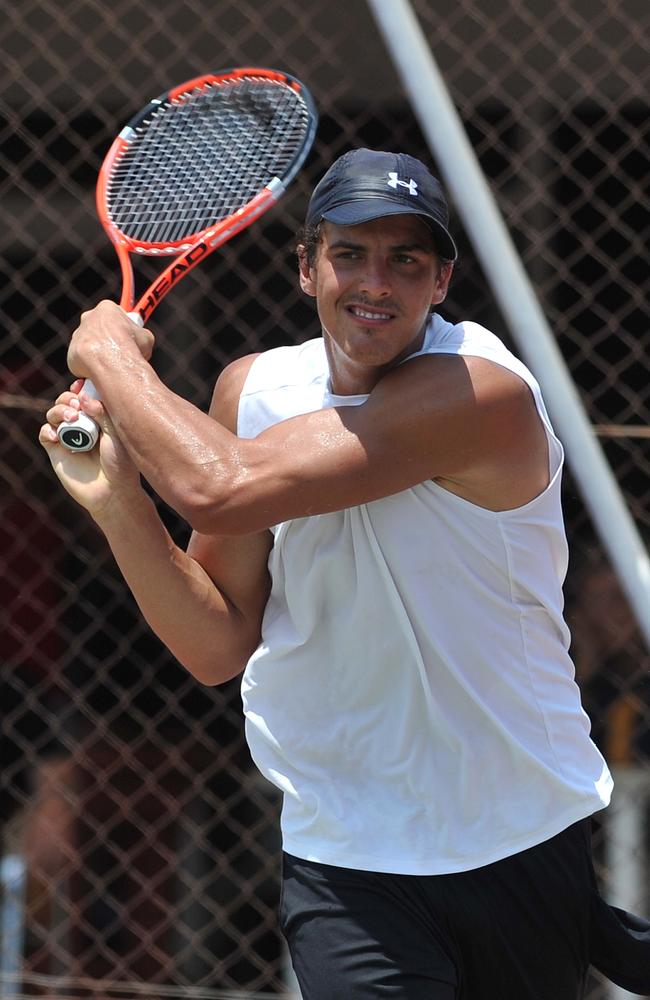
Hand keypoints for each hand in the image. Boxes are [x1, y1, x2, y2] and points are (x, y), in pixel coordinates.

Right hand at [39, 381, 141, 518]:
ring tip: (71, 417)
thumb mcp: (117, 434)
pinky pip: (45, 433)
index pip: (84, 396)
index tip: (81, 385)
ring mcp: (68, 437)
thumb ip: (102, 413)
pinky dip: (48, 430)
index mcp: (99, 418)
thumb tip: (83, 396)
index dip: (80, 388)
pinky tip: (58, 436)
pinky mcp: (56, 451)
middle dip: (68, 398)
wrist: (112, 492)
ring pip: (54, 414)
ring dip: (58, 410)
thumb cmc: (121, 464)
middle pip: (65, 401)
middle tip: (77, 405)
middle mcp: (82, 425)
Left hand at [67, 300, 154, 378]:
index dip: (122, 327)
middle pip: (98, 328)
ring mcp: (78, 335)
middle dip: (106, 339)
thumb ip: (139, 336)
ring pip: (89, 345)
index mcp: (106, 308)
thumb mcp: (146, 337)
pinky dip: (90, 367)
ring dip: (98, 354)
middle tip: (118, 353)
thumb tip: (140, 344)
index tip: (126, 336)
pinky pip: (82, 360)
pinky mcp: (72, 352)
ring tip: (110, 366)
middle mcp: (88, 317)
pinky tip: (101, 372)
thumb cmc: (131, 347)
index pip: (114, 315)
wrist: (113, 364)